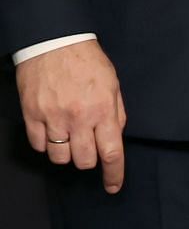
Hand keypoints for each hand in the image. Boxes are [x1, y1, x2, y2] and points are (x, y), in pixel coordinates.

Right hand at [17, 39, 126, 192]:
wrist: (54, 42)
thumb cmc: (88, 61)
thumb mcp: (113, 84)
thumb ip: (117, 113)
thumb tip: (116, 137)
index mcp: (103, 110)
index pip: (111, 152)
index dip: (114, 174)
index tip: (113, 186)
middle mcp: (78, 118)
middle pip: (84, 161)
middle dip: (90, 160)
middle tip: (89, 146)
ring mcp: (52, 118)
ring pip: (59, 158)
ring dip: (67, 153)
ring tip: (71, 137)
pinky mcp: (32, 116)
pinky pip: (39, 146)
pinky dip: (47, 145)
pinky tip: (53, 131)